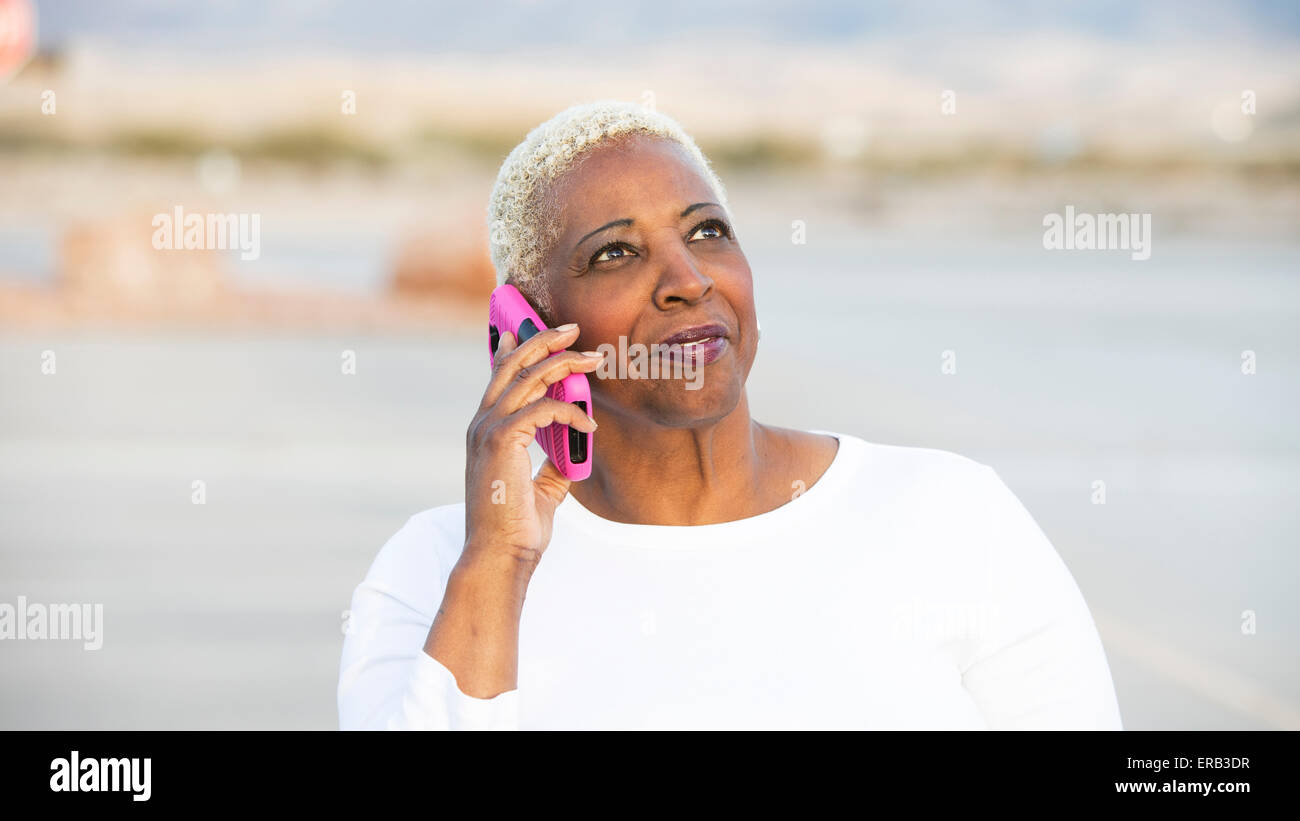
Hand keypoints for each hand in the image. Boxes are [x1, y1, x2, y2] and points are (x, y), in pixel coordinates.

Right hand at [463, 323, 600, 572]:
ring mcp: (488, 430)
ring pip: (529, 376)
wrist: (499, 554)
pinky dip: (571, 411)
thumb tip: (575, 448)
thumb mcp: (541, 489)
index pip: (496, 378)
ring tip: (594, 359)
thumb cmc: (516, 527)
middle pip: (511, 364)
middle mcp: (481, 424)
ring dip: (565, 362)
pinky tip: (589, 427)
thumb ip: (553, 464)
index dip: (510, 349)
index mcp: (484, 431)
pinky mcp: (502, 440)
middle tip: (573, 330)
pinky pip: (544, 408)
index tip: (523, 328)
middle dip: (543, 340)